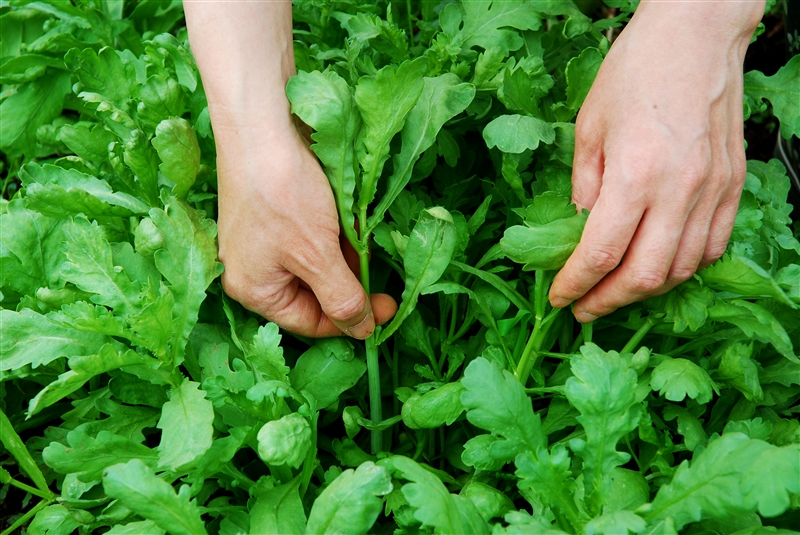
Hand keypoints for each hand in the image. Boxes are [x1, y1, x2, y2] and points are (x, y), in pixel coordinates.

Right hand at [214, 122, 395, 338]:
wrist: (261, 124)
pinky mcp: (273, 213)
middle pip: (312, 293)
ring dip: (344, 255)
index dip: (352, 320)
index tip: (389, 308)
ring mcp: (261, 240)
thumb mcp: (318, 255)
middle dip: (348, 282)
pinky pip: (309, 237)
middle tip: (382, 275)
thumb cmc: (283, 194)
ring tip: (360, 237)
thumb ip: (341, 298)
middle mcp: (253, 269)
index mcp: (254, 290)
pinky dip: (333, 233)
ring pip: (314, 263)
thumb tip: (362, 331)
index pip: (311, 322)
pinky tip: (349, 220)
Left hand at [549, 1, 763, 322]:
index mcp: (635, 175)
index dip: (575, 286)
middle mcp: (679, 191)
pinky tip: (661, 268)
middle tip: (584, 310)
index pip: (600, 254)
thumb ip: (584, 186)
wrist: (697, 36)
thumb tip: (580, 230)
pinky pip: (713, 246)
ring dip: (645, 290)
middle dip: (608, 302)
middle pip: (644, 275)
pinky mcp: (733, 185)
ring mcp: (712, 191)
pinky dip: (684, 268)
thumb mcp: (588, 127)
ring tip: (617, 293)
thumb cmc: (636, 71)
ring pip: (682, 269)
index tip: (558, 298)